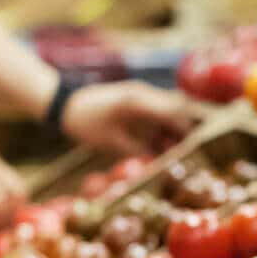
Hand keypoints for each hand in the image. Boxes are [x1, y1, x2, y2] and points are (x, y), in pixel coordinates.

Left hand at [62, 81, 195, 155]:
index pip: (174, 112)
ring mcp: (141, 96)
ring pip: (170, 112)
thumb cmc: (85, 122)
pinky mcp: (137, 102)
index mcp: (138, 100)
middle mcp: (145, 94)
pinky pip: (158, 114)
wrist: (64, 103)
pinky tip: (162, 147)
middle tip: (188, 154)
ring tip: (176, 154)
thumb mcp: (111, 141)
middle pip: (177, 110)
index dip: (186, 131)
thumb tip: (160, 163)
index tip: (193, 150)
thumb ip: (138, 150)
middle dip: (185, 132)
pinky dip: (163, 130)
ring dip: (174, 131)